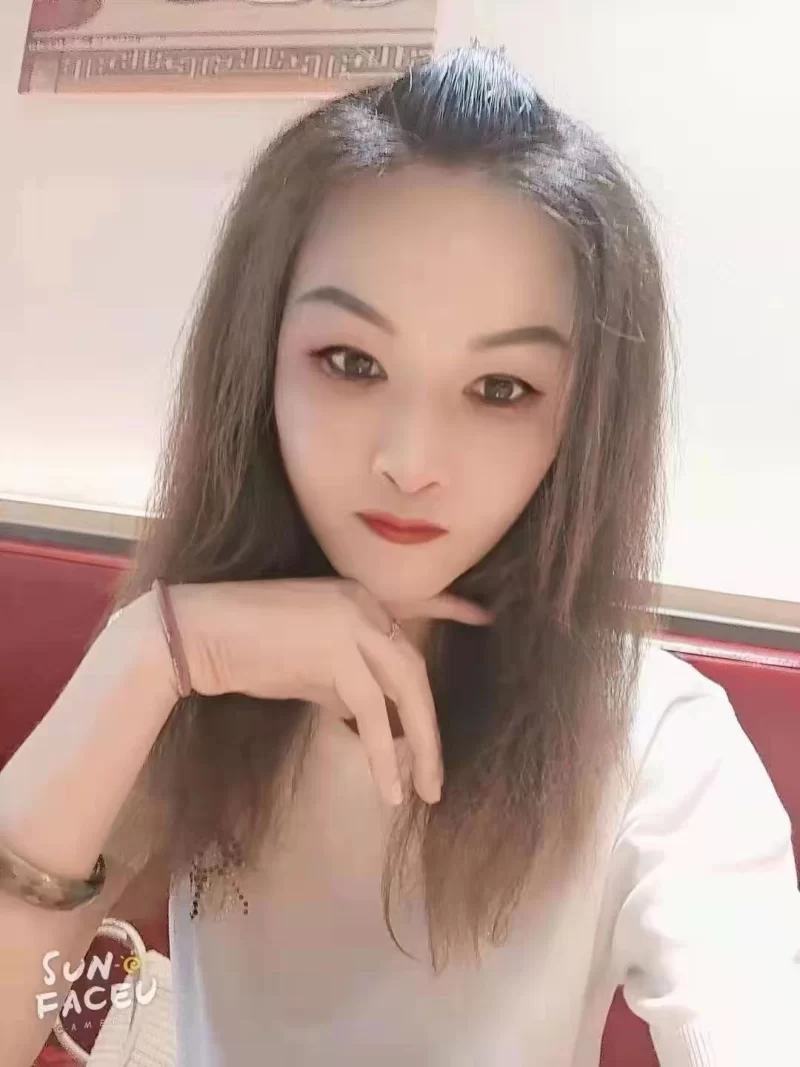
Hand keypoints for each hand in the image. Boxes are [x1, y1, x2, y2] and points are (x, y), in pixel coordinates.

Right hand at [166, 579, 491, 807]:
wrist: (192, 635)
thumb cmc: (244, 652)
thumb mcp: (307, 666)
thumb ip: (345, 683)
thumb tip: (370, 720)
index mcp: (358, 600)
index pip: (417, 607)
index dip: (452, 610)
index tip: (482, 616)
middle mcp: (362, 603)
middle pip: (413, 668)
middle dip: (430, 727)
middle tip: (437, 778)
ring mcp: (351, 620)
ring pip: (404, 687)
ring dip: (418, 745)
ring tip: (422, 792)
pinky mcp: (335, 646)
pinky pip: (372, 709)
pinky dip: (383, 752)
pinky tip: (388, 787)